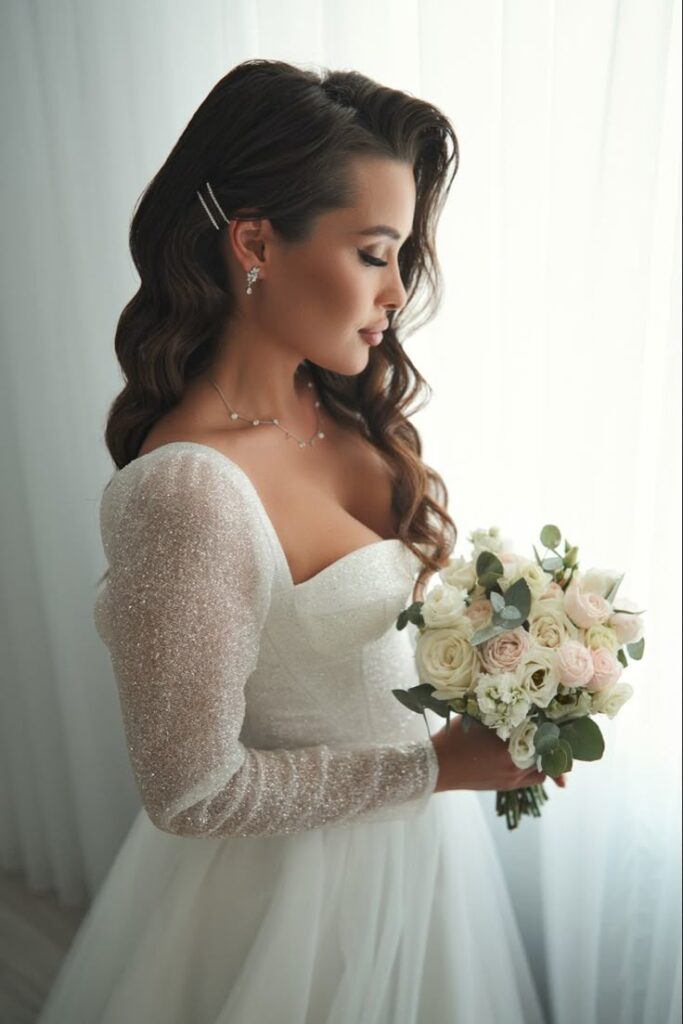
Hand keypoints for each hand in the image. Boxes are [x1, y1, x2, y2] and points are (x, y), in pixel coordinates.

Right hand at [430, 715, 552, 792]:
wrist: (436, 767)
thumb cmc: (452, 738)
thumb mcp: (476, 717)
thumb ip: (499, 711)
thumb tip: (520, 699)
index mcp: (507, 744)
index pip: (541, 731)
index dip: (552, 722)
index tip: (558, 714)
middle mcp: (515, 764)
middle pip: (547, 750)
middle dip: (553, 739)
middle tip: (560, 727)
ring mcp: (512, 777)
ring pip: (544, 767)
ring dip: (547, 755)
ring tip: (547, 743)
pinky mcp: (508, 786)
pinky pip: (534, 778)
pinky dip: (538, 768)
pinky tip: (534, 757)